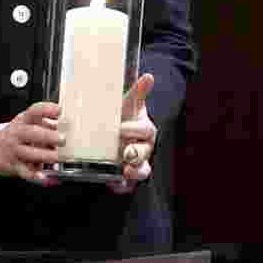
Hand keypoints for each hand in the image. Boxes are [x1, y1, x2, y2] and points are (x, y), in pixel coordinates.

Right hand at [0, 102, 62, 185]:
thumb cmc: (16, 134)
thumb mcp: (26, 123)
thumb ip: (44, 123)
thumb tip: (63, 127)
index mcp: (22, 120)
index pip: (34, 111)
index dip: (46, 109)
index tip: (59, 110)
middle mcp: (17, 134)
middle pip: (32, 133)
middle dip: (48, 136)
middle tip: (63, 139)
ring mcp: (14, 149)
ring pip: (30, 153)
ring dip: (46, 155)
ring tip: (59, 157)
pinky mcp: (13, 165)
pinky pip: (23, 171)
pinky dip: (33, 174)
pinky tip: (41, 175)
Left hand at [108, 74, 156, 194]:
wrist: (114, 133)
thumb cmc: (123, 117)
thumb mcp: (127, 103)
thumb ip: (137, 92)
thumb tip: (148, 76)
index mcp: (145, 130)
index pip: (145, 130)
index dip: (134, 130)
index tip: (121, 128)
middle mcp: (144, 147)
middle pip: (145, 152)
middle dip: (136, 153)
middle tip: (124, 153)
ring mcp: (137, 163)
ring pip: (142, 171)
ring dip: (135, 172)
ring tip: (125, 171)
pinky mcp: (127, 176)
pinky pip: (128, 185)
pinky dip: (122, 186)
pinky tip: (114, 184)